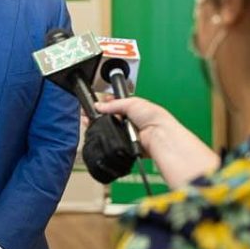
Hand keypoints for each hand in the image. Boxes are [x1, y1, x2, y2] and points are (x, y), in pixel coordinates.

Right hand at [96, 96, 219, 187]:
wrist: (159, 136)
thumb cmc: (154, 117)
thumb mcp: (132, 103)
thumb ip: (114, 104)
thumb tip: (99, 105)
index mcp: (134, 109)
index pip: (116, 105)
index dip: (105, 105)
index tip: (95, 105)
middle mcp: (132, 121)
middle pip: (111, 119)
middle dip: (101, 117)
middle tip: (90, 115)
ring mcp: (129, 134)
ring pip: (111, 131)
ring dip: (103, 128)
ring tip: (94, 123)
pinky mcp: (128, 145)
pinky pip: (115, 143)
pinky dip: (110, 140)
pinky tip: (104, 135)